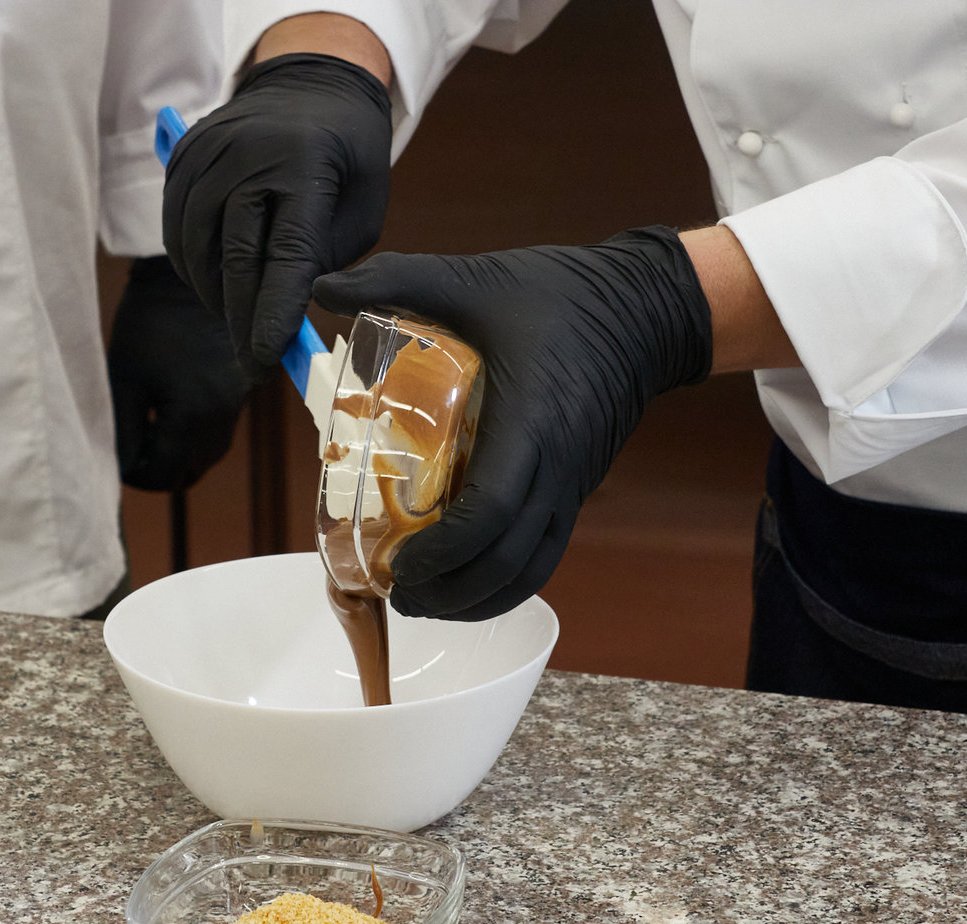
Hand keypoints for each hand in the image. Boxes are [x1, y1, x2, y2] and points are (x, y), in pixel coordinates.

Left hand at [107, 256, 247, 490]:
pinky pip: (214, 437)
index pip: (161, 478)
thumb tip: (123, 471)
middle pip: (186, 475)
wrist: (188, 282)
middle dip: (156, 468)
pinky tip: (169, 407)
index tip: (117, 450)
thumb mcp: (124, 379)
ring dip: (175, 454)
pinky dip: (191, 436)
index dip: (133, 474)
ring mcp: (235, 409)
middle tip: (131, 438)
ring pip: (203, 459)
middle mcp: (221, 419)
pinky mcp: (240, 398)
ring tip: (148, 422)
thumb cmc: (149, 324)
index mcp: (192, 416)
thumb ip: (123, 433)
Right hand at [162, 53, 390, 375]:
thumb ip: (325, 262)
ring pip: (195, 249)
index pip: (284, 254)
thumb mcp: (362, 210)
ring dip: (214, 296)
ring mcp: (208, 150)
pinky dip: (193, 267)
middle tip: (252, 363)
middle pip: (233, 257)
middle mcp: (249, 152)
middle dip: (241, 319)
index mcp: (304, 164)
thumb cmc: (348, 159)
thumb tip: (283, 319)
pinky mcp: (184, 155)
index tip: (266, 359)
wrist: (313, 86)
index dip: (272, 313)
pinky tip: (217, 283)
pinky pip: (176, 229)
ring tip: (239, 321)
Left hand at [313, 227, 712, 620]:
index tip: (400, 563)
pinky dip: (506, 582)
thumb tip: (324, 286)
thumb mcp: (474, 279)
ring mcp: (573, 484)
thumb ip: (397, 279)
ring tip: (427, 601)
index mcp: (531, 423)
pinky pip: (545, 554)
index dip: (444, 550)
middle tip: (397, 593)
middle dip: (450, 591)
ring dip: (478, 598)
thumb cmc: (560, 294)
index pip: (491, 510)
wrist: (642, 308)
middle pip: (506, 559)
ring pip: (531, 568)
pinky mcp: (578, 489)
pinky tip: (468, 582)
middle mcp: (558, 467)